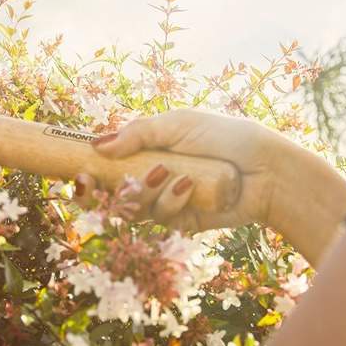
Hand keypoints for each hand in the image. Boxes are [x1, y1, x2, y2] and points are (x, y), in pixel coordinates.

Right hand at [77, 109, 345, 263]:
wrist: (266, 168)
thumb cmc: (224, 137)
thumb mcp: (178, 124)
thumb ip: (137, 133)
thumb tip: (96, 145)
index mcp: (144, 152)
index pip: (105, 167)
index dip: (87, 175)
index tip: (80, 175)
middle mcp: (149, 178)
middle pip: (108, 195)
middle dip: (97, 194)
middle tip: (92, 185)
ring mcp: (164, 201)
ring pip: (133, 208)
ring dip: (142, 191)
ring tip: (166, 172)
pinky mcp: (181, 221)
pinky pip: (161, 218)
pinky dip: (170, 201)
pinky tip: (187, 187)